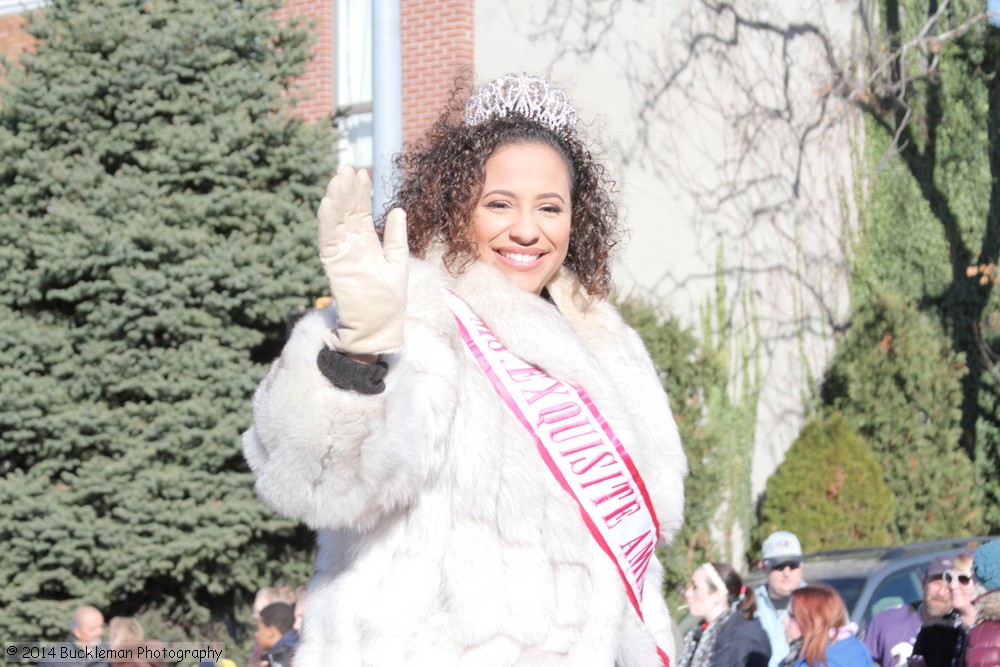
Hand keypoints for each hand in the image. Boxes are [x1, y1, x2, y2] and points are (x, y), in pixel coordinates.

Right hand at [317, 165, 408, 354]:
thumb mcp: (398, 261)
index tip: (363, 173)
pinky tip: (327, 203)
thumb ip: (396, 236)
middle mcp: (351, 244)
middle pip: (347, 211)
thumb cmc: (390, 298)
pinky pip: (327, 239)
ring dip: (335, 199)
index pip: (361, 211)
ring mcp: (341, 252)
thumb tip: (400, 209)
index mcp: (367, 242)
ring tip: (338, 178)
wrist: (379, 325)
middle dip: (346, 189)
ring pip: (335, 220)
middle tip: (347, 166)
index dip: (361, 192)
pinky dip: (326, 222)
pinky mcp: (333, 263)